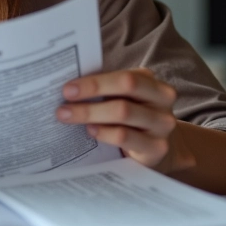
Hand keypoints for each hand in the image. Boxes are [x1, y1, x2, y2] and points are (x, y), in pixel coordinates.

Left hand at [56, 68, 180, 168]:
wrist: (156, 150)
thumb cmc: (131, 118)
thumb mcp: (122, 100)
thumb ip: (104, 90)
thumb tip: (68, 86)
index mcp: (150, 82)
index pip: (125, 76)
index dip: (95, 81)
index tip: (68, 88)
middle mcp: (161, 100)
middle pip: (127, 87)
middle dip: (91, 91)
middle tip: (63, 101)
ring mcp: (162, 124)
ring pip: (123, 112)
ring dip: (90, 113)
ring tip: (67, 116)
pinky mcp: (157, 148)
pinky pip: (125, 136)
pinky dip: (104, 133)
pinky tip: (89, 131)